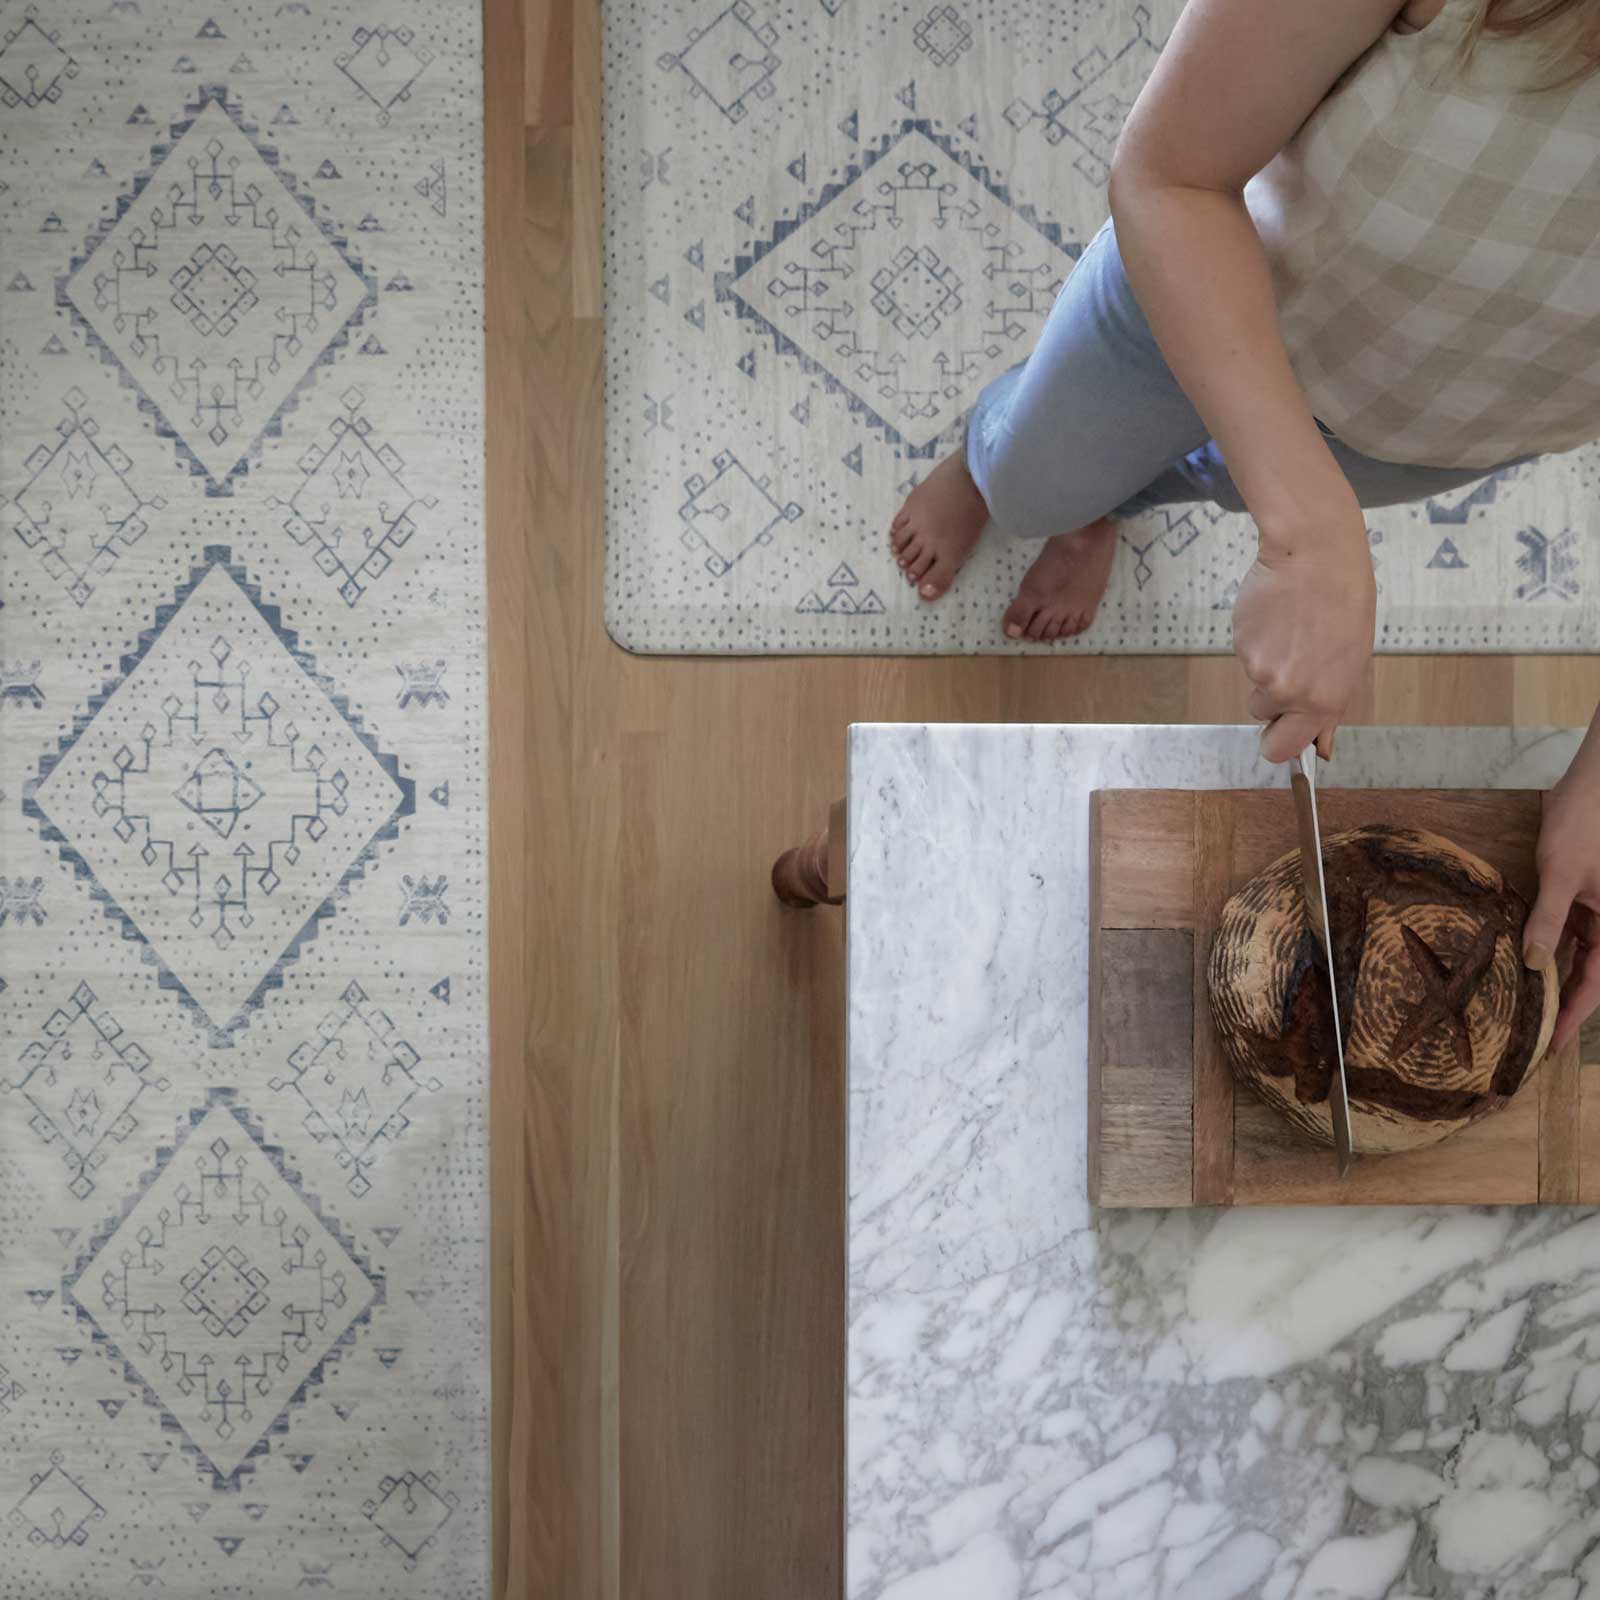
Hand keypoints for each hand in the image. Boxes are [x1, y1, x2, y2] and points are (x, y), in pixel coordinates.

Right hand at [1233, 523, 1375, 764]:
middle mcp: (1289, 691)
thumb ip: (1330, 709)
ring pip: (1256, 681)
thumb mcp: (1351, 663)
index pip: (1284, 748)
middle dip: (1268, 711)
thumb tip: (1321, 747)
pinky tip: (1279, 619)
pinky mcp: (1241, 645)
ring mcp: (1260, 668)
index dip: (1279, 744)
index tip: (1280, 735)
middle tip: (1281, 681)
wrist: (1316, 557)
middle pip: (1261, 720)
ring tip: (1292, 633)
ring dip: (1268, 665)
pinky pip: (1247, 655)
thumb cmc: (1344, 603)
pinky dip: (1259, 641)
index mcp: (1323, 701)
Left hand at [1525, 764, 1599, 1053]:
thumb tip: (1533, 963)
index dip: (1575, 1017)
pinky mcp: (1582, 893)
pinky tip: (1524, 962)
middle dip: (1565, 1005)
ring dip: (1554, 978)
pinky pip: (1567, 930)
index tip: (1552, 1046)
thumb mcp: (1561, 873)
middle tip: (1535, 1038)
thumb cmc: (1584, 822)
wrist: (1596, 781)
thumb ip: (1548, 919)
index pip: (1597, 983)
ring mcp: (1598, 908)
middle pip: (1590, 975)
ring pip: (1577, 954)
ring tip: (1526, 1008)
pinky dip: (1548, 946)